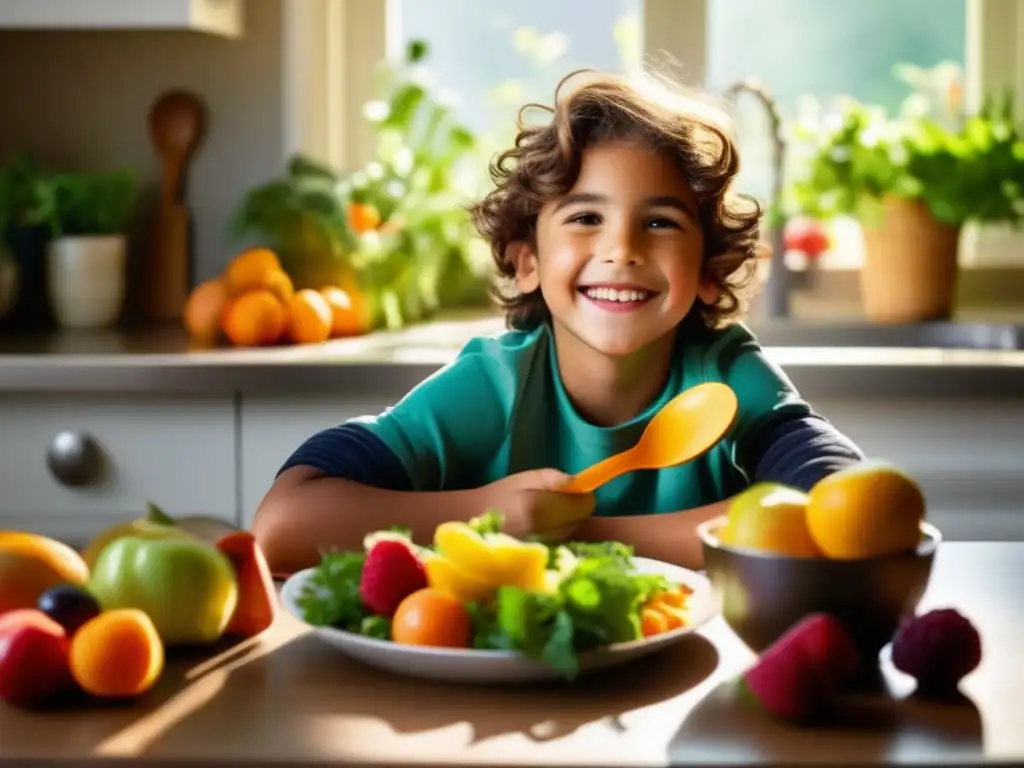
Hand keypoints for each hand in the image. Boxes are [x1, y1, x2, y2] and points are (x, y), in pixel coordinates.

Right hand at [474, 468, 595, 542]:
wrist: (470, 525)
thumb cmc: (499, 497)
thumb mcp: (525, 478)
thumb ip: (555, 479)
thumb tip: (581, 485)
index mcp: (538, 511)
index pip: (584, 506)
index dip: (579, 497)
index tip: (566, 492)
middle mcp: (544, 536)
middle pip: (581, 522)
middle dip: (572, 511)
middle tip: (550, 505)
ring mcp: (543, 554)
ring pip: (573, 535)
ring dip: (565, 526)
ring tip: (541, 519)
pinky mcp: (541, 564)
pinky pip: (563, 548)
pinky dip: (557, 539)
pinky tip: (539, 534)